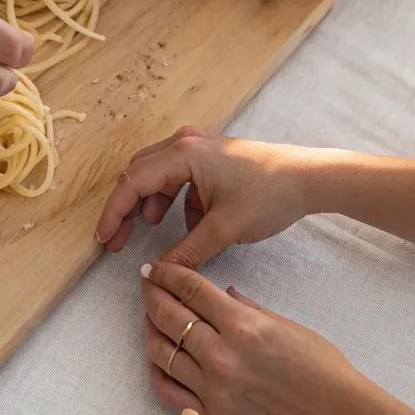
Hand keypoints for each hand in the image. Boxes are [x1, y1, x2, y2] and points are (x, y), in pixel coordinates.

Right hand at [96, 128, 310, 267]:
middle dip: (126, 208)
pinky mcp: (210, 156)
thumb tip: (156, 271)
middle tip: (117, 240)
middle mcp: (185, 142)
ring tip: (154, 229)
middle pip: (138, 174)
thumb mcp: (223, 229)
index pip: (132, 182)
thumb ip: (185, 251)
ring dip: (150, 203)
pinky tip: (189, 222)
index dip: (113, 213)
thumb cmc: (270, 195)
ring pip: (156, 174)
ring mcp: (198, 146)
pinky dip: (174, 199)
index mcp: (183, 153)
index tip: (104, 239)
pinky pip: (178, 176)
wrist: (310, 179)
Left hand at [140, 261, 366, 414]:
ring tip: (151, 318)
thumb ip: (245, 308)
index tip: (154, 268)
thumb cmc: (322, 368)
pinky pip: (168, 391)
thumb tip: (220, 294)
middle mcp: (221, 356)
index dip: (166, 274)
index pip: (190, 290)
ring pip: (161, 352)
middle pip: (168, 317)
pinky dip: (157, 371)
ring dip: (150, 330)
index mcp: (242, 326)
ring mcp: (213, 390)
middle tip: (146, 285)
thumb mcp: (285, 324)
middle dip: (152, 295)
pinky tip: (157, 358)